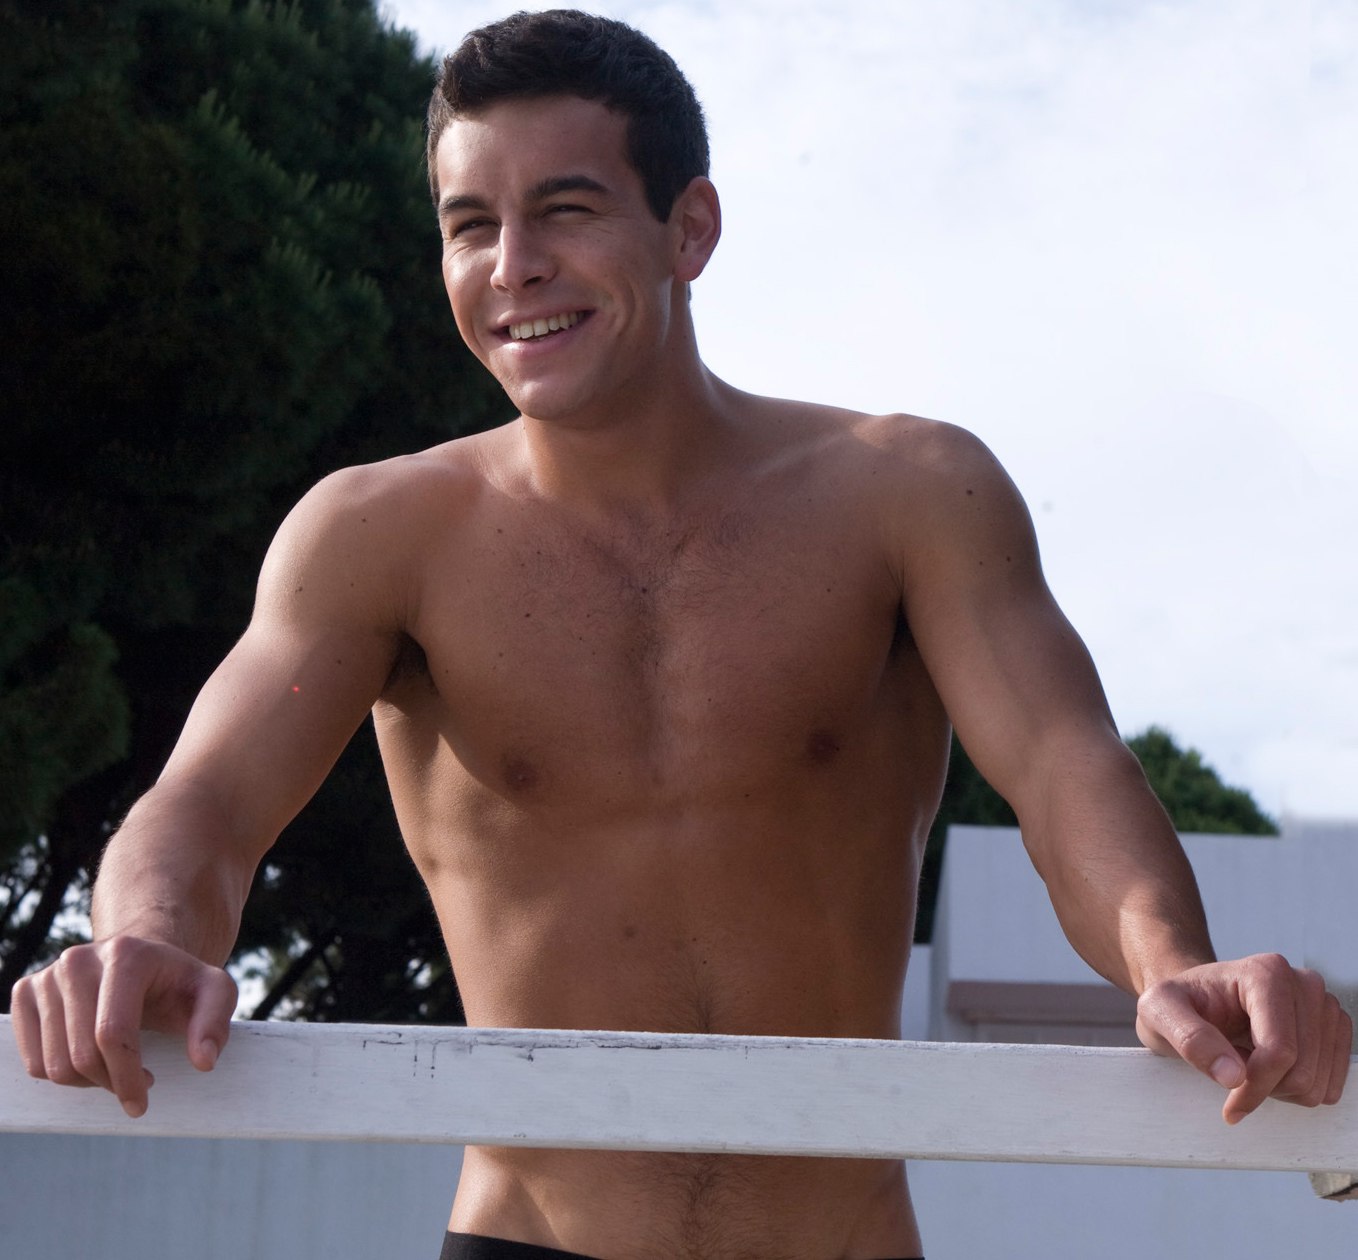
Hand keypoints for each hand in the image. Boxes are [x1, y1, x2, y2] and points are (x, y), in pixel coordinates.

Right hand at [10, 935, 237, 1117]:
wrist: (142, 962)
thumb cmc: (179, 983)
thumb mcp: (213, 993)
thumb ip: (215, 1023)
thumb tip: (203, 1061)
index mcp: (125, 954)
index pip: (112, 1033)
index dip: (126, 1077)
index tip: (142, 1103)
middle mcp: (79, 959)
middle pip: (81, 1054)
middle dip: (111, 1083)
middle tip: (138, 1085)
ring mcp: (48, 974)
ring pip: (53, 1064)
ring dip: (88, 1082)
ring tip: (119, 1069)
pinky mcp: (26, 991)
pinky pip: (33, 1061)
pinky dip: (61, 1075)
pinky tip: (91, 1061)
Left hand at [1135, 953, 1351, 1123]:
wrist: (1195, 999)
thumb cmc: (1177, 1003)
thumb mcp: (1159, 1012)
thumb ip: (1190, 1039)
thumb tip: (1233, 1075)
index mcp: (1267, 973)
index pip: (1279, 1051)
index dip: (1255, 1088)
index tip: (1228, 1106)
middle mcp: (1305, 984)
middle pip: (1303, 1071)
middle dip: (1265, 1087)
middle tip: (1231, 1071)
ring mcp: (1325, 1006)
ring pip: (1319, 1083)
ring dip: (1280, 1089)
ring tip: (1248, 1063)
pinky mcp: (1334, 1029)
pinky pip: (1331, 1085)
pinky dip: (1298, 1088)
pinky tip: (1269, 1067)